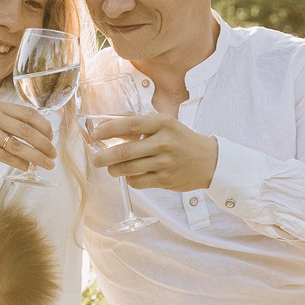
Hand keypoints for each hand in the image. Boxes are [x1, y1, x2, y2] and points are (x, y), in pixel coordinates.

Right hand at [0, 97, 55, 171]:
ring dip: (36, 156)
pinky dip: (20, 163)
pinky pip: (6, 156)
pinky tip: (27, 168)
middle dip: (44, 144)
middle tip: (53, 154)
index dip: (44, 126)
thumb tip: (39, 137)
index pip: (29, 114)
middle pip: (27, 130)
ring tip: (46, 164)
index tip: (51, 138)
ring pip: (19, 145)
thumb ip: (10, 123)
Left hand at [85, 111, 219, 192]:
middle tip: (96, 159)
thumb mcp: (164, 123)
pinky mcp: (165, 180)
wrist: (210, 160)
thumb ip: (137, 122)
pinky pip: (137, 182)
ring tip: (111, 168)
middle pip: (125, 151)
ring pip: (128, 169)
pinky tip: (130, 175)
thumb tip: (105, 123)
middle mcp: (164, 142)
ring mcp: (165, 163)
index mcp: (163, 123)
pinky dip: (129, 179)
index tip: (95, 134)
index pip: (130, 125)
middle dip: (104, 157)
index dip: (108, 130)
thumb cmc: (181, 139)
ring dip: (114, 169)